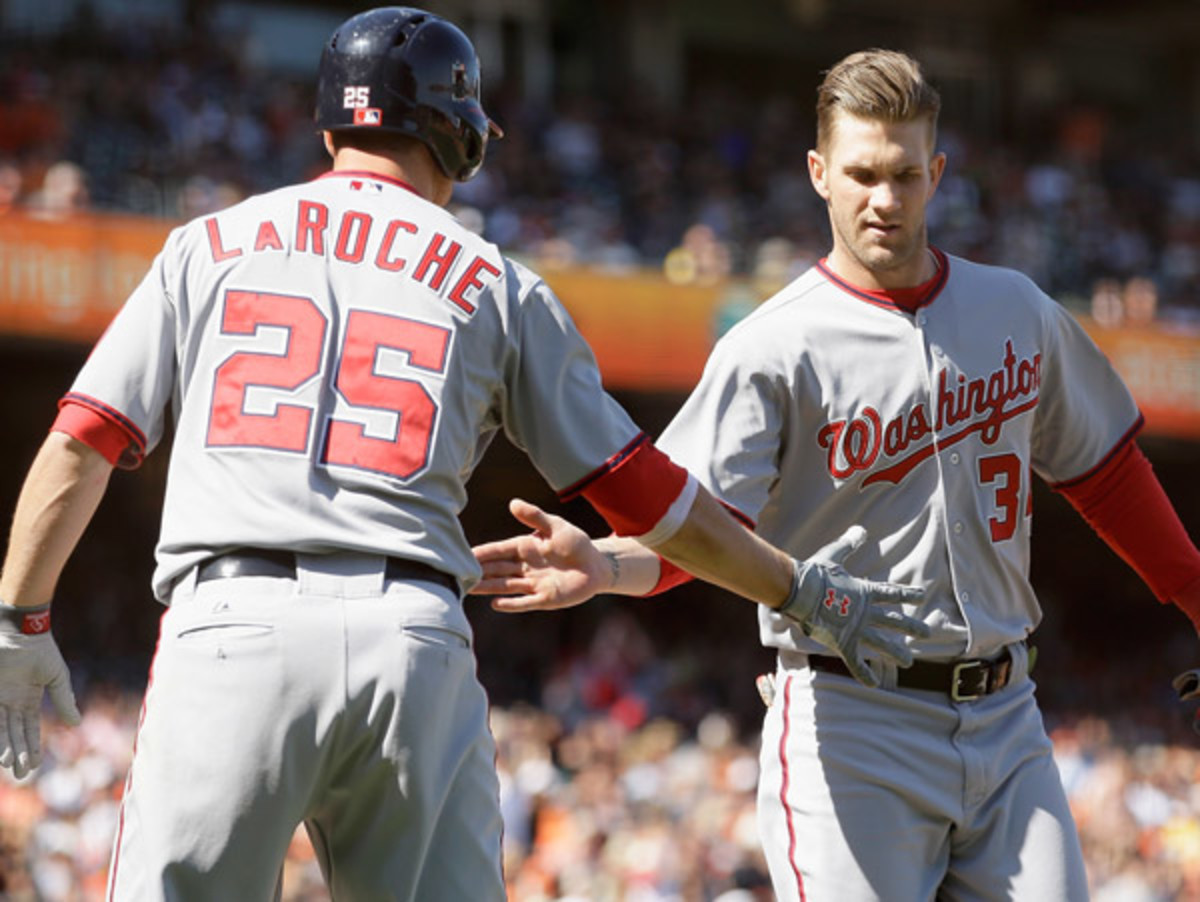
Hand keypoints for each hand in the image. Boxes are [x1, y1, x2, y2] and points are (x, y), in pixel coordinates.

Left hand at [0, 629, 81, 778]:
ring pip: (1, 729)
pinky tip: (0, 748)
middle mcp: (11, 703)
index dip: (32, 747)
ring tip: (10, 763)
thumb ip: (64, 700)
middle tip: (21, 774)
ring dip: (5, 746)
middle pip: (14, 734)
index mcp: (28, 699)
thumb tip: (76, 724)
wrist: (20, 631)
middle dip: (18, 754)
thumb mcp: (57, 677)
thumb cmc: (40, 650)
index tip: (34, 766)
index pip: (30, 729)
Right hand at [471, 499, 612, 611]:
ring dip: (488, 587)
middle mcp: (525, 567)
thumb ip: (535, 516)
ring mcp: (534, 583)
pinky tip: (495, 604)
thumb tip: (513, 503)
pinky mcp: (545, 598)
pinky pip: (525, 602)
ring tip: (468, 589)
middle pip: (497, 569)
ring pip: (506, 585)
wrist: (597, 566)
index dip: (483, 553)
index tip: (465, 554)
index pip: (499, 550)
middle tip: (456, 575)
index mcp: (525, 547)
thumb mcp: (557, 526)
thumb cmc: (576, 543)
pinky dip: (511, 604)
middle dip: (479, 571)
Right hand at [779, 526, 929, 687]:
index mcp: (864, 592)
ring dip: (896, 653)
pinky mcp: (843, 642)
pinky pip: (855, 662)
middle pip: (894, 621)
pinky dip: (863, 673)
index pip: (892, 593)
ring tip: (909, 662)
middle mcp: (865, 612)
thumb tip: (860, 530)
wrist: (800, 591)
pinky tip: (873, 684)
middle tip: (928, 633)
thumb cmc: (814, 573)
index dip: (908, 594)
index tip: (921, 595)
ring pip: (881, 644)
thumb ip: (848, 545)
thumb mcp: (834, 555)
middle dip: (912, 627)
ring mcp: (856, 629)